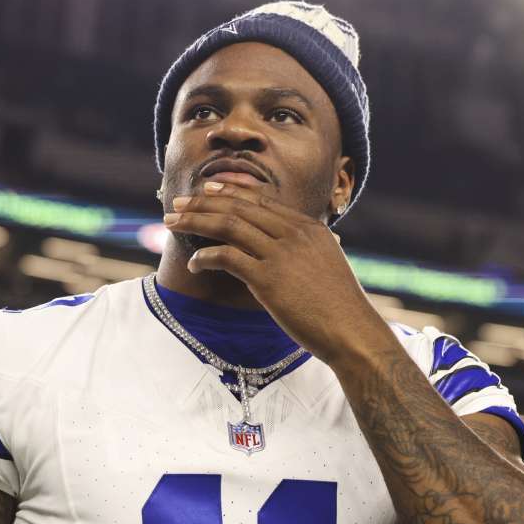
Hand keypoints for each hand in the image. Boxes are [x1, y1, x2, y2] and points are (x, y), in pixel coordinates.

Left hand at [163, 181, 395, 366]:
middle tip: (177, 206)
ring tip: (172, 224)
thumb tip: (294, 246)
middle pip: (239, 207)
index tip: (205, 191)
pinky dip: (204, 257)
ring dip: (195, 222)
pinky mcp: (268, 279)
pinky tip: (193, 264)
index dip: (228, 193)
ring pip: (228, 226)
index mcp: (309, 227)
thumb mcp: (327, 264)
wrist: (352, 332)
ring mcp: (281, 254)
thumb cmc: (340, 306)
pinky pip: (226, 257)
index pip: (260, 200)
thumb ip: (308, 249)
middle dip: (203, 203)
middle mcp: (294, 234)